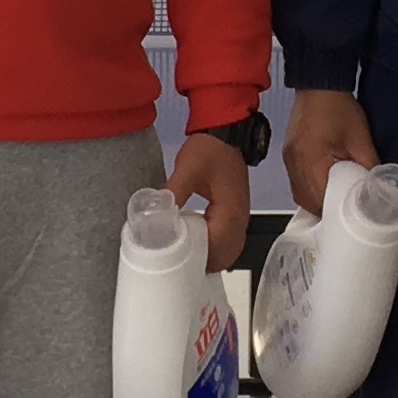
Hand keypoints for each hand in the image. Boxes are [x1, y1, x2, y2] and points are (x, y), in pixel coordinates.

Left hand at [168, 133, 250, 272]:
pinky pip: (228, 241)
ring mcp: (240, 218)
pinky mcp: (235, 214)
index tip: (175, 262)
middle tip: (177, 264)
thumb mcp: (188, 168)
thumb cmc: (210, 149)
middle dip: (203, 263)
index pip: (216, 246)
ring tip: (184, 259)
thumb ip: (174, 191)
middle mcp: (240, 219)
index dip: (197, 258)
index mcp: (230, 211)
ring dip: (210, 258)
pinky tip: (196, 247)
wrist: (226, 133)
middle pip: (225, 255)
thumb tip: (157, 213)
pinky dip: (215, 249)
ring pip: (229, 251)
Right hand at [284, 86, 379, 219]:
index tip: (347, 220)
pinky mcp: (288, 153)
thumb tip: (378, 187)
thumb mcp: (361, 139)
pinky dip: (309, 188)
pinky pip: (296, 180)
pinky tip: (323, 187)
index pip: (319, 201)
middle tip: (343, 215)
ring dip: (315, 201)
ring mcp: (288, 159)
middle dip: (324, 211)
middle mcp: (294, 164)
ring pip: (299, 193)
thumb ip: (369, 166)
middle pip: (305, 200)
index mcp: (310, 161)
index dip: (333, 214)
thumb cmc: (339, 109)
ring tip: (334, 204)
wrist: (319, 82)